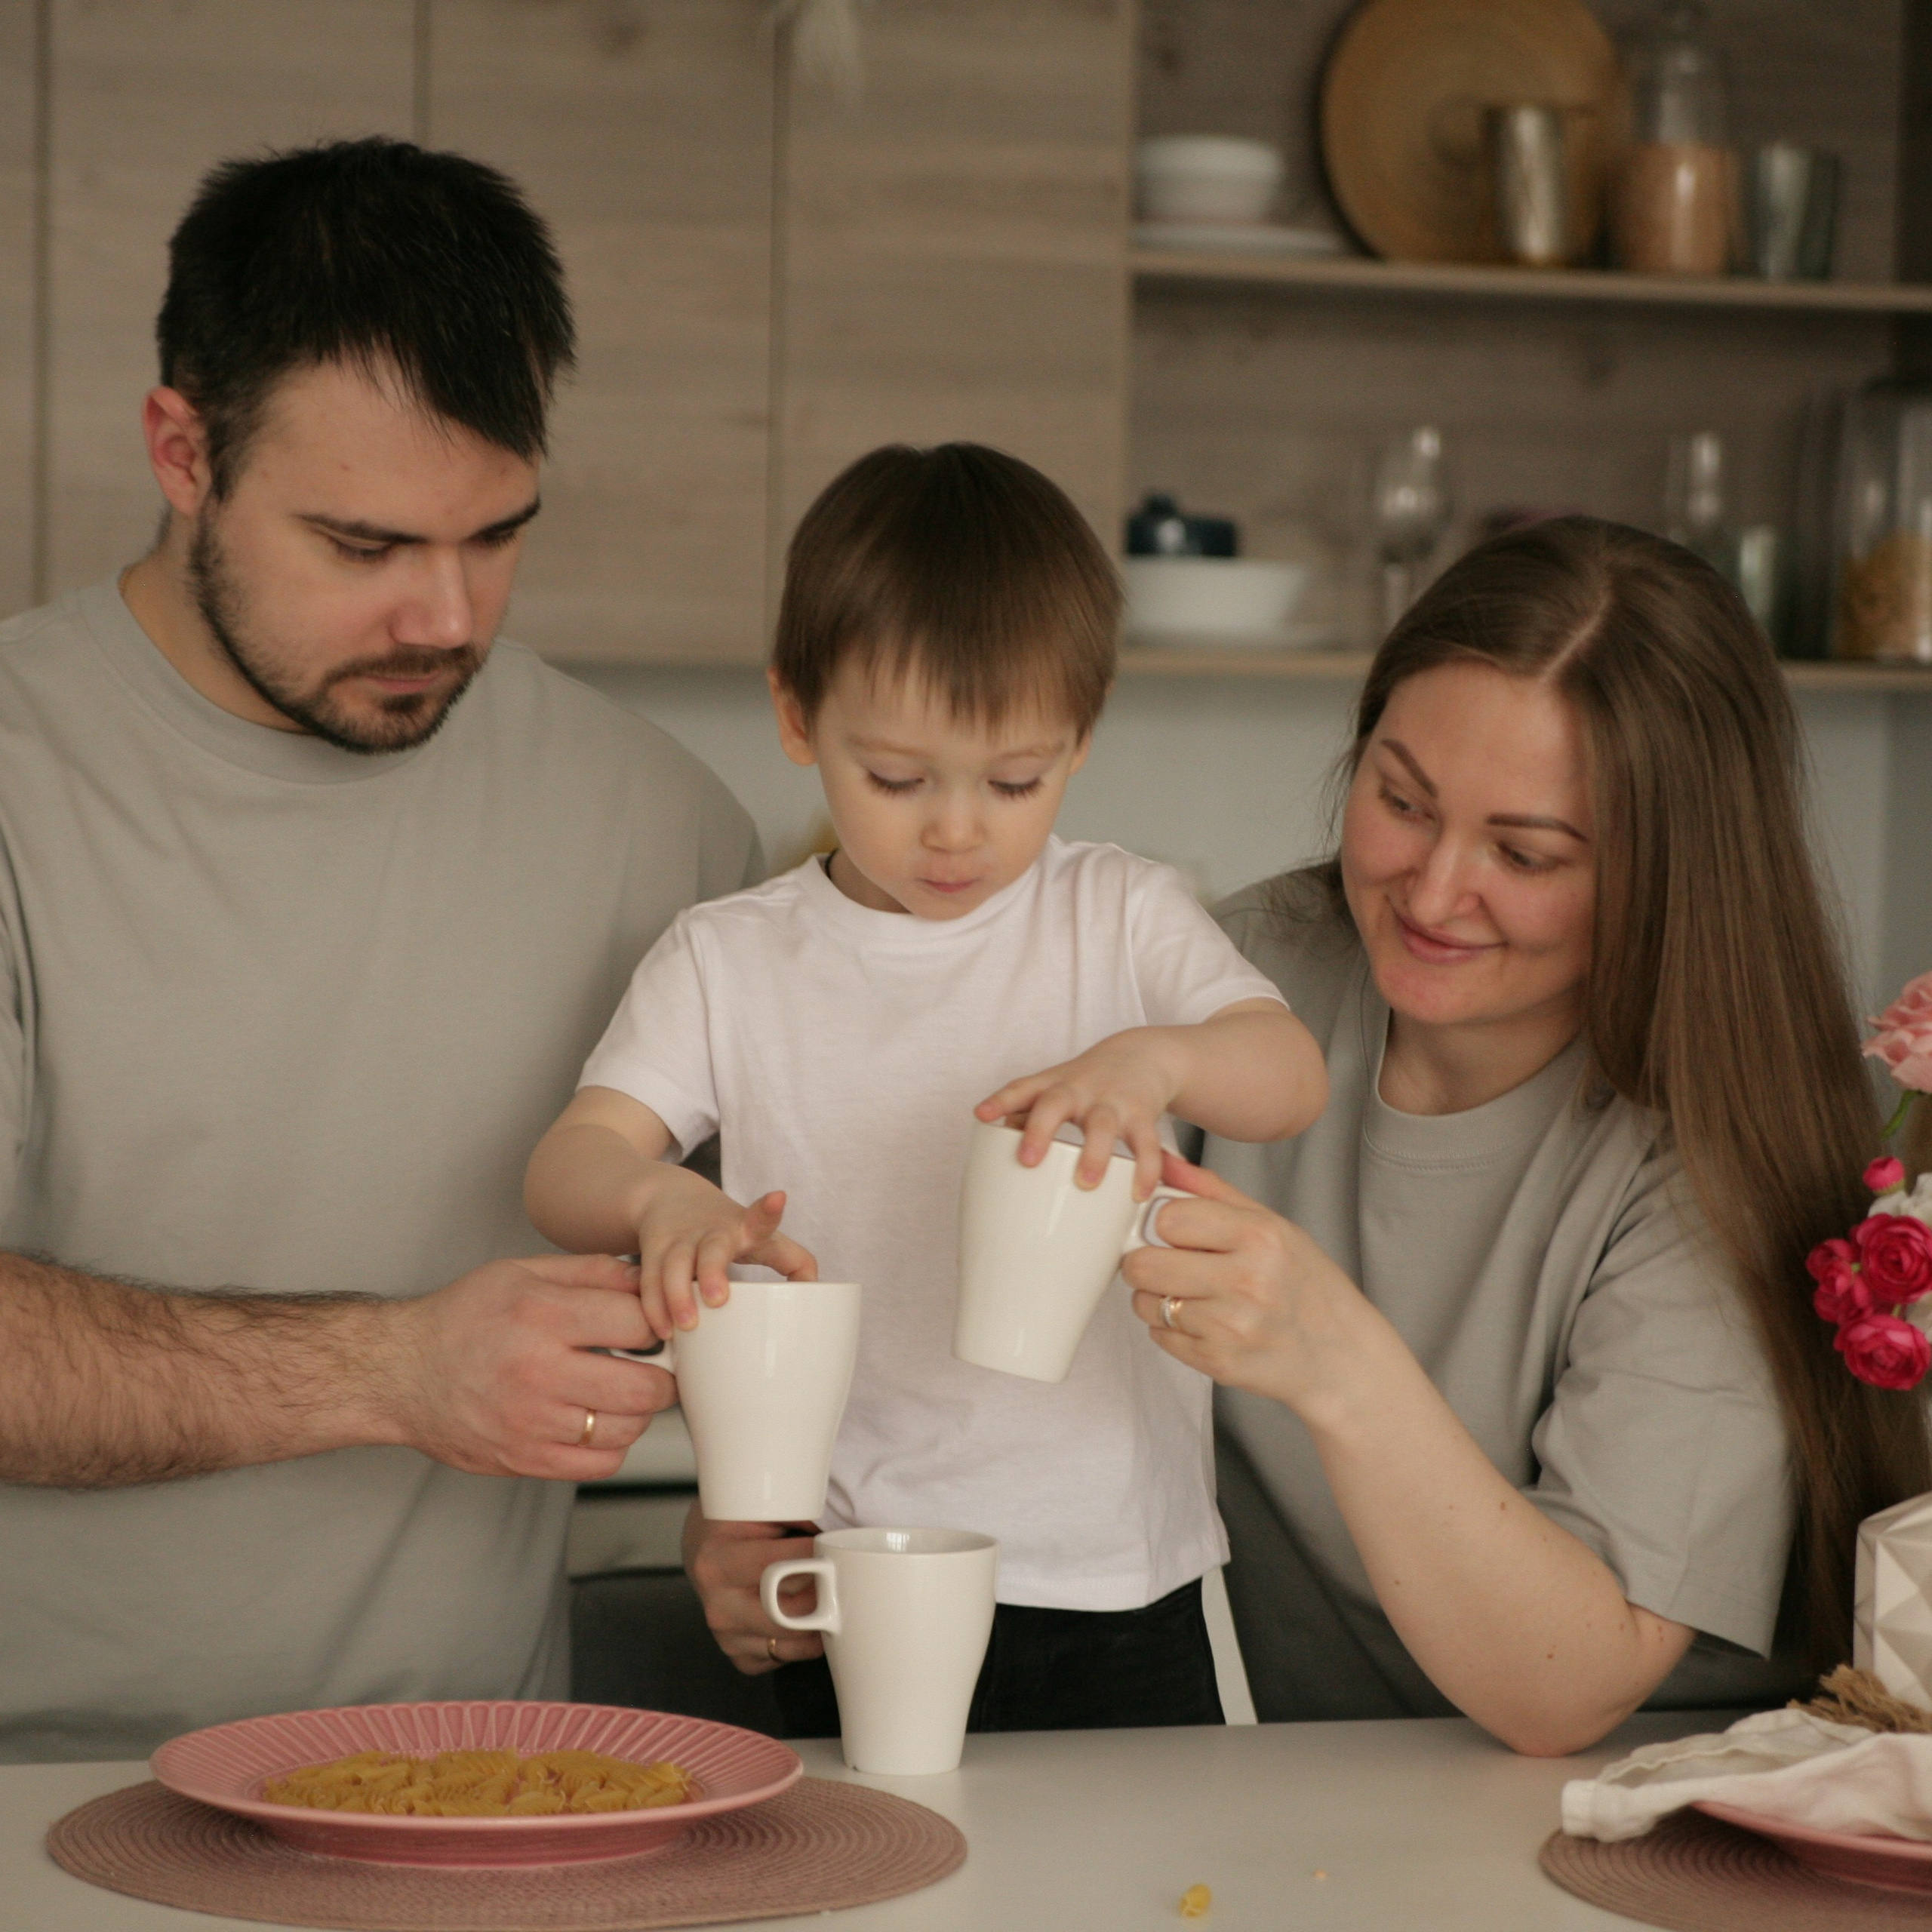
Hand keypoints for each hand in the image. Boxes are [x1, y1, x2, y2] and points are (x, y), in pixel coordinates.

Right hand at [381, 1252, 676, 1479]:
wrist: (398, 1373)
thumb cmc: (462, 1317)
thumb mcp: (523, 1271)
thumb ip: (591, 1271)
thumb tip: (647, 1276)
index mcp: (542, 1316)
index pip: (639, 1324)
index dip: (658, 1324)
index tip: (653, 1327)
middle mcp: (539, 1371)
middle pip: (645, 1388)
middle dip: (663, 1376)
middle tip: (655, 1366)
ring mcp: (531, 1423)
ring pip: (626, 1430)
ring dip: (637, 1412)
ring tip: (621, 1391)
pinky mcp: (523, 1460)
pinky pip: (598, 1465)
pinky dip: (611, 1446)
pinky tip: (597, 1421)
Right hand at [636, 1172, 817, 1338]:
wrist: (669, 1197)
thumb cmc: (728, 1227)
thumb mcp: (761, 1236)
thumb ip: (793, 1260)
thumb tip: (819, 1293)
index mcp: (743, 1228)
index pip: (760, 1219)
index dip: (769, 1210)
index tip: (777, 1198)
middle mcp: (710, 1233)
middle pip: (712, 1248)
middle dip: (713, 1272)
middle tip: (718, 1299)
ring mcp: (679, 1241)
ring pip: (674, 1266)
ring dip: (677, 1296)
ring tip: (685, 1326)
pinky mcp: (652, 1252)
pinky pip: (649, 1281)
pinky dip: (654, 1306)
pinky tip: (662, 1330)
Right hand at [682, 1502, 824, 1673]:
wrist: (703, 1546)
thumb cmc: (735, 1521)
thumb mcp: (755, 1504)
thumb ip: (794, 1511)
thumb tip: (837, 1524)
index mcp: (717, 1563)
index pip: (778, 1567)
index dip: (815, 1557)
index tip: (836, 1549)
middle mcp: (718, 1605)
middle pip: (788, 1612)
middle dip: (822, 1595)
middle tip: (844, 1577)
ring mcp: (727, 1635)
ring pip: (791, 1641)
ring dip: (820, 1622)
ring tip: (834, 1597)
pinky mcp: (739, 1655)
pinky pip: (783, 1658)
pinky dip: (804, 1642)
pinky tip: (808, 1616)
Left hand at [975, 1026, 1181, 1197]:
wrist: (1141, 1056)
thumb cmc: (1084, 1084)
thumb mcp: (1051, 1091)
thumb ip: (1024, 1119)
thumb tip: (996, 1162)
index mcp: (1051, 1086)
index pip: (1020, 1089)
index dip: (1000, 1101)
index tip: (982, 1115)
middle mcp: (1078, 1090)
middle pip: (1055, 1103)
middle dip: (1040, 1130)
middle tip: (1027, 1160)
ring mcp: (1111, 1102)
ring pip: (1102, 1125)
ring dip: (1094, 1154)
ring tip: (1085, 1182)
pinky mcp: (1142, 1116)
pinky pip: (1145, 1144)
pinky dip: (1145, 1170)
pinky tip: (1138, 1193)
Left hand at [1122, 1151, 1382, 1418]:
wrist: (1340, 1356)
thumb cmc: (1306, 1285)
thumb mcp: (1273, 1225)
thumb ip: (1213, 1191)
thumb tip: (1164, 1161)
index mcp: (1259, 1236)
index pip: (1168, 1218)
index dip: (1164, 1224)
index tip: (1177, 1233)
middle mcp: (1245, 1281)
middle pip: (1143, 1263)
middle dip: (1145, 1262)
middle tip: (1167, 1264)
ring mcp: (1230, 1326)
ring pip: (1144, 1302)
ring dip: (1157, 1297)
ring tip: (1192, 1296)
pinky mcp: (1217, 1362)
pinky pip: (1159, 1336)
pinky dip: (1172, 1329)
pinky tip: (1204, 1323)